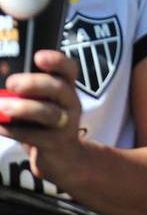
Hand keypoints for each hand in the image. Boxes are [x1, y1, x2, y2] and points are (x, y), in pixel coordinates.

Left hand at [0, 51, 84, 180]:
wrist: (63, 157)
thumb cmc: (46, 123)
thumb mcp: (43, 103)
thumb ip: (28, 92)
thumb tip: (2, 88)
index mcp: (67, 88)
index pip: (69, 69)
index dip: (57, 61)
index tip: (38, 57)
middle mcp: (71, 104)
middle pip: (59, 89)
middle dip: (35, 84)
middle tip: (11, 83)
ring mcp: (65, 124)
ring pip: (48, 113)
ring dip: (23, 108)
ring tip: (1, 106)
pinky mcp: (55, 143)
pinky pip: (34, 135)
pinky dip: (13, 130)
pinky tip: (0, 126)